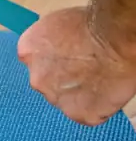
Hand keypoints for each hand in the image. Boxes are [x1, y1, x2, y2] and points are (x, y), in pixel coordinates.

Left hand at [18, 6, 135, 125]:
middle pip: (47, 83)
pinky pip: (85, 113)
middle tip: (82, 70)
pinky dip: (94, 107)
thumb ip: (45, 43)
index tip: (64, 59)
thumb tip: (51, 50)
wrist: (112, 42)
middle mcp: (37, 79)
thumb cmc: (87, 25)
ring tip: (95, 80)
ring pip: (65, 100)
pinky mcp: (80, 115)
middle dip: (61, 79)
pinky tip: (103, 92)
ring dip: (76, 94)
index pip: (33, 62)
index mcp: (27, 53)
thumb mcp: (53, 24)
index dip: (51, 61)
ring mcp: (58, 100)